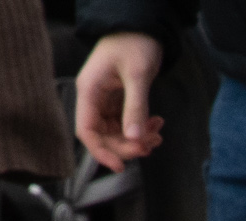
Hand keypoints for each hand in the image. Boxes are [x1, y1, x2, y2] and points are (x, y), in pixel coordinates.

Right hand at [75, 31, 165, 167]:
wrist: (141, 28)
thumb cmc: (134, 43)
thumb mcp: (138, 76)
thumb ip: (136, 107)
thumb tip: (135, 139)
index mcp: (89, 91)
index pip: (87, 131)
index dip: (101, 152)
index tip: (121, 167)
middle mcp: (94, 98)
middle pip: (104, 136)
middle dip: (127, 146)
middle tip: (151, 144)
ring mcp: (105, 100)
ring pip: (117, 132)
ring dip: (138, 139)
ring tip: (158, 133)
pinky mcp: (118, 100)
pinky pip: (127, 123)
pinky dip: (142, 129)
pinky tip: (157, 124)